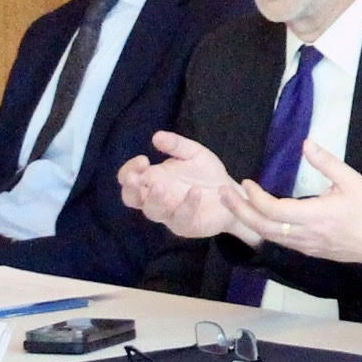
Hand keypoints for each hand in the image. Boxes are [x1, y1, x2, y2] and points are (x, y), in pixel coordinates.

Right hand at [120, 132, 245, 237]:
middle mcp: (156, 198)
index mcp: (153, 179)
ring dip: (154, 199)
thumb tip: (156, 136)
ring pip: (152, 211)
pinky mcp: (186, 225)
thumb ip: (176, 145)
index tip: (143, 160)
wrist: (232, 193)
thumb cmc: (207, 174)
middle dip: (131, 189)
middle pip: (131, 198)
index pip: (128, 177)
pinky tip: (195, 191)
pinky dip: (187, 205)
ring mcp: (170, 213)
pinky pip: (181, 218)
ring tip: (161, 186)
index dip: (129, 170)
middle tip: (136, 178)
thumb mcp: (194, 153)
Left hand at [227, 141, 361, 269]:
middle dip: (238, 210)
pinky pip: (278, 241)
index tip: (246, 182)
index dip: (254, 197)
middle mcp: (304, 234)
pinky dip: (262, 228)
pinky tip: (256, 218)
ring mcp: (304, 245)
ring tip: (234, 203)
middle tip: (223, 193)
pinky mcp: (307, 250)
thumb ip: (327, 162)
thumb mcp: (352, 181)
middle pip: (261, 227)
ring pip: (267, 236)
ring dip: (247, 220)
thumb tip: (305, 144)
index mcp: (314, 216)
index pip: (273, 210)